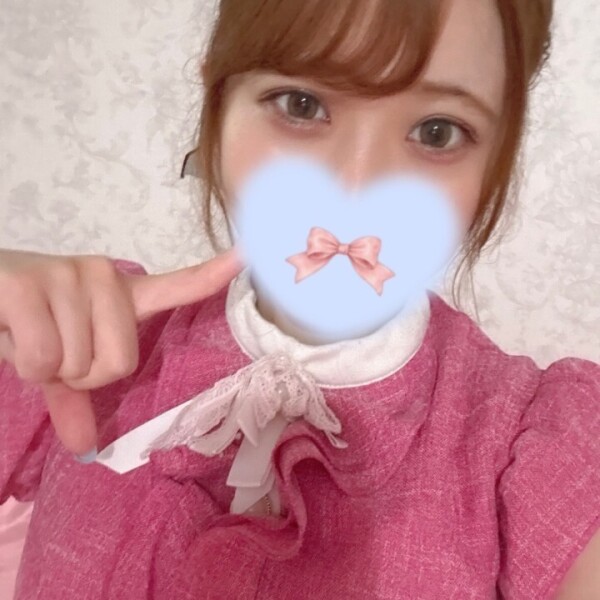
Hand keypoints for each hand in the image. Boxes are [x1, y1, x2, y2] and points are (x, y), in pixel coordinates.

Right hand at [0, 247, 243, 457]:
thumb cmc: (22, 322)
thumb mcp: (55, 361)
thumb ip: (76, 397)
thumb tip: (86, 449)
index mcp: (119, 293)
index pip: (175, 286)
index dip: (210, 275)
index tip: (248, 255)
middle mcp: (104, 277)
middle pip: (120, 363)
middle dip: (80, 374)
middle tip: (51, 349)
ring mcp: (69, 276)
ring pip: (80, 364)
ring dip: (48, 369)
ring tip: (28, 336)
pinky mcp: (29, 284)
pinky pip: (45, 358)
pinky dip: (25, 365)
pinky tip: (9, 333)